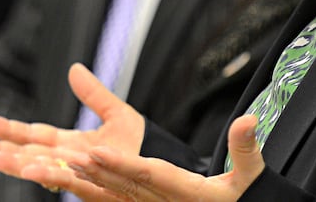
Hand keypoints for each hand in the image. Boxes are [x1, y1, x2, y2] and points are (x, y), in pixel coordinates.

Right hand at [0, 64, 144, 194]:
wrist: (155, 170)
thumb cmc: (135, 147)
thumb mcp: (117, 114)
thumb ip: (94, 94)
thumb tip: (75, 68)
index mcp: (67, 143)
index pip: (33, 135)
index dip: (10, 129)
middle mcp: (64, 160)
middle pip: (27, 154)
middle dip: (2, 149)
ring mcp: (72, 174)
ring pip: (37, 168)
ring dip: (15, 163)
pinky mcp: (84, 185)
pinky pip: (62, 180)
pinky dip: (45, 175)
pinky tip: (30, 170)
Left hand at [54, 114, 264, 201]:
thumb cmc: (244, 201)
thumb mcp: (251, 176)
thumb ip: (246, 149)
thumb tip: (247, 121)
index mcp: (186, 192)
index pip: (149, 174)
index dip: (122, 164)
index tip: (97, 151)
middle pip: (125, 185)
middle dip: (96, 171)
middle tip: (68, 154)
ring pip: (117, 194)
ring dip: (90, 180)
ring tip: (65, 163)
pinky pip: (118, 200)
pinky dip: (96, 190)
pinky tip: (77, 178)